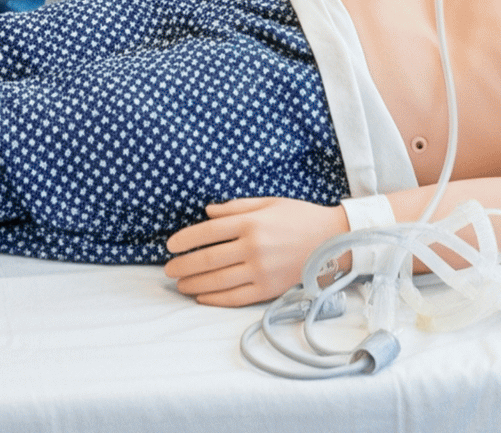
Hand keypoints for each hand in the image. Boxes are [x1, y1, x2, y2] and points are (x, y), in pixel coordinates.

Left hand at [163, 197, 348, 307]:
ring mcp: (261, 271)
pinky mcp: (269, 289)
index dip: (186, 239)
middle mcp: (253, 247)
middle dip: (185, 265)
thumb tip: (207, 213)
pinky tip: (202, 296)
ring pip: (219, 281)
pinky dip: (216, 298)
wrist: (332, 240)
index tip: (170, 245)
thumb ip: (235, 208)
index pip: (208, 232)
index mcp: (251, 223)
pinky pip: (236, 297)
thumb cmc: (299, 216)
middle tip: (169, 269)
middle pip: (209, 259)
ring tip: (180, 284)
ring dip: (195, 283)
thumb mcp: (267, 202)